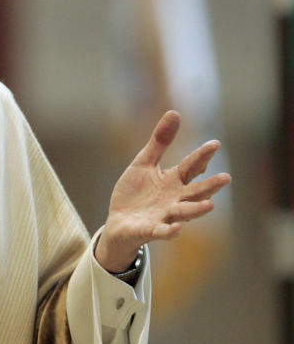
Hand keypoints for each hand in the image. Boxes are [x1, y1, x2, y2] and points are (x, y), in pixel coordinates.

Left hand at [95, 110, 231, 272]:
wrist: (118, 222)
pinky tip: (177, 227)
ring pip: (184, 213)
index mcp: (173, 181)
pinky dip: (170, 230)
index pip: (191, 167)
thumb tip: (175, 112)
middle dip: (210, 186)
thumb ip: (159, 142)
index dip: (201, 156)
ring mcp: (164, 216)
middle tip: (226, 178)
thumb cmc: (135, 193)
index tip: (214, 144)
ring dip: (196, 210)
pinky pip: (162, 231)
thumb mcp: (144, 163)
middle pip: (195, 192)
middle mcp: (174, 199)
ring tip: (210, 205)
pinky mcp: (150, 230)